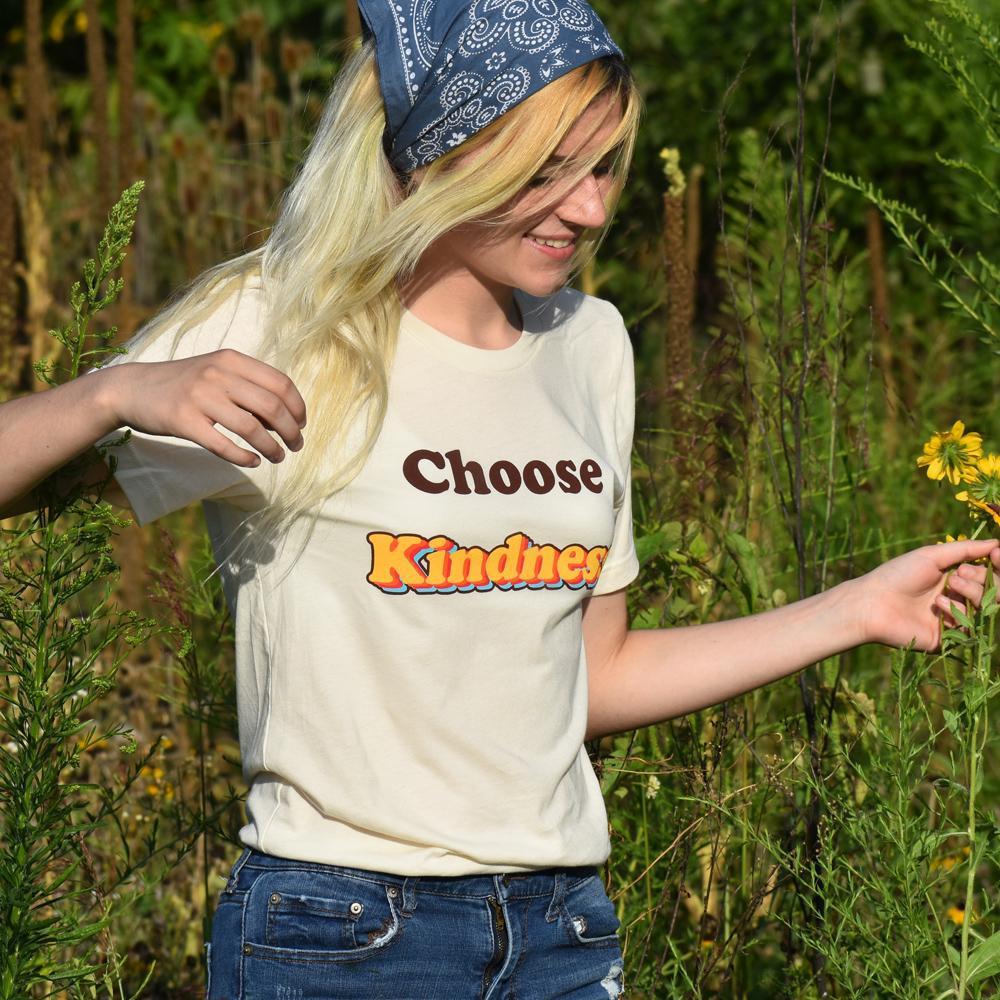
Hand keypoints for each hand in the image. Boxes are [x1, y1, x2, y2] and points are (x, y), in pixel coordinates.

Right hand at [100, 350, 306, 466]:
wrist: (132, 388)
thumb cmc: (184, 384)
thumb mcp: (217, 373)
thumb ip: (249, 388)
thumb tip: (285, 419)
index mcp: (231, 360)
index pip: (280, 383)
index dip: (298, 407)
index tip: (302, 424)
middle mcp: (217, 375)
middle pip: (271, 407)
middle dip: (291, 431)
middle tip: (296, 446)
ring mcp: (199, 397)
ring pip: (251, 428)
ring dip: (272, 448)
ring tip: (277, 457)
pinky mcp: (183, 421)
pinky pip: (223, 445)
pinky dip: (244, 457)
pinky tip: (252, 461)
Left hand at [856, 538, 999, 651]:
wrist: (873, 603)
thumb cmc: (898, 575)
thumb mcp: (931, 556)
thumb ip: (965, 550)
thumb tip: (996, 542)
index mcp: (955, 578)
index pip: (990, 574)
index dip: (997, 565)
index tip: (996, 554)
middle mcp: (958, 599)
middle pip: (994, 591)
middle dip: (983, 579)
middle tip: (959, 574)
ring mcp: (954, 619)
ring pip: (986, 608)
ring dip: (973, 592)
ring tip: (951, 585)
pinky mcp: (949, 638)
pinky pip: (969, 625)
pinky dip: (956, 610)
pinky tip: (937, 604)